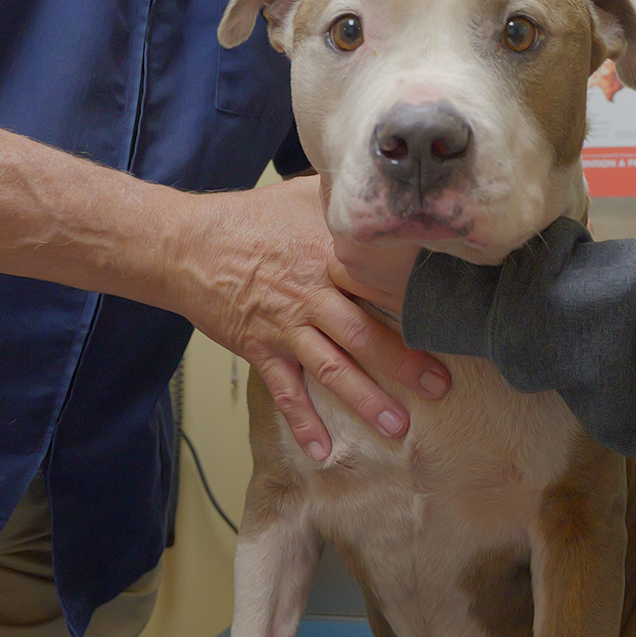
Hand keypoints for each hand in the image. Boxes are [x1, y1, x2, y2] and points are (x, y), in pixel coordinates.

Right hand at [171, 176, 447, 460]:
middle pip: (365, 334)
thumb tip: (384, 186)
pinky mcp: (261, 349)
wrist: (186, 245)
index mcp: (329, 256)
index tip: (449, 321)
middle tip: (440, 386)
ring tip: (397, 428)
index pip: (381, 283)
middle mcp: (312, 295)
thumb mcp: (302, 195)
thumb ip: (345, 198)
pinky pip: (286, 391)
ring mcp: (286, 326)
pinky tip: (322, 450)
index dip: (415, 303)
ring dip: (366, 401)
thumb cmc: (248, 218)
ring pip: (333, 368)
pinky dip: (303, 422)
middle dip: (405, 363)